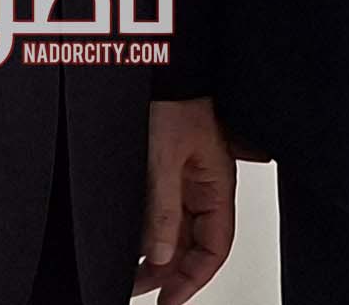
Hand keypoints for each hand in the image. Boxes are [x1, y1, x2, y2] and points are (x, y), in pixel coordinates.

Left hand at [133, 96, 237, 302]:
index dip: (194, 278)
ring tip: (132, 276)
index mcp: (216, 185)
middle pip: (195, 245)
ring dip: (159, 256)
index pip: (215, 247)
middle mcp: (204, 187)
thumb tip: (161, 254)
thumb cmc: (173, 100)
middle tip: (141, 291)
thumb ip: (164, 208)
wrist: (161, 68)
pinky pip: (164, 212)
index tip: (169, 300)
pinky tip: (134, 244)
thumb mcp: (165, 158)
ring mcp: (185, 180)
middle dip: (171, 273)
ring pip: (178, 232)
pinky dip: (151, 233)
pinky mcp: (166, 170)